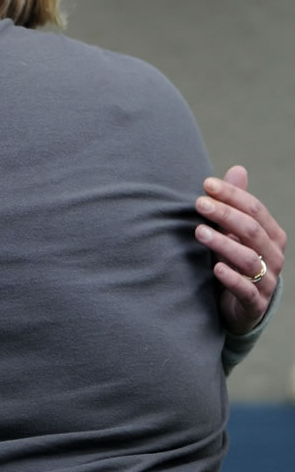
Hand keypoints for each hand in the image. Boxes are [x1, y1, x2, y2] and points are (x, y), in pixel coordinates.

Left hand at [195, 165, 285, 335]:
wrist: (239, 303)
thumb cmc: (235, 257)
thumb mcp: (235, 230)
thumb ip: (236, 203)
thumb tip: (238, 168)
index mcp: (271, 235)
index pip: (255, 209)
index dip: (232, 195)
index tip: (206, 183)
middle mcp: (274, 256)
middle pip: (252, 230)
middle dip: (225, 214)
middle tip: (198, 203)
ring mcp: (267, 281)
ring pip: (249, 259)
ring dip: (223, 244)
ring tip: (199, 232)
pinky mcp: (255, 303)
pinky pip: (246, 290)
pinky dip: (231, 278)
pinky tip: (215, 268)